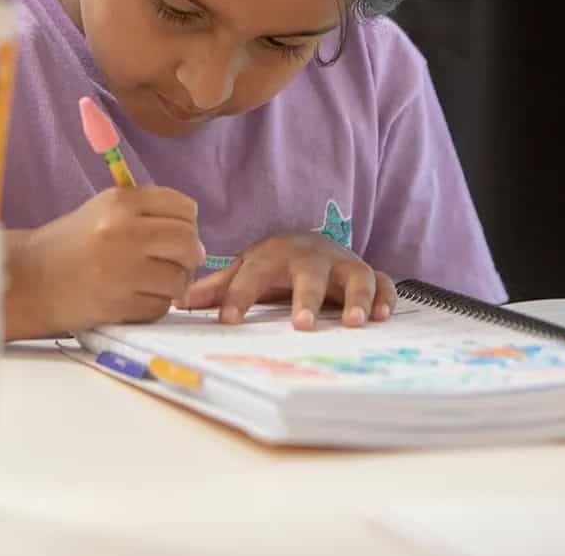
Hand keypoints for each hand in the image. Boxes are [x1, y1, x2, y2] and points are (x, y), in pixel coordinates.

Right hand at [18, 186, 204, 334]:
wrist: (29, 280)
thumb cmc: (70, 244)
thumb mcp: (102, 211)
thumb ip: (147, 213)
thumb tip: (195, 238)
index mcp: (119, 202)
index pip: (184, 207)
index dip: (187, 223)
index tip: (176, 234)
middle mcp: (122, 232)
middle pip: (187, 242)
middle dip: (188, 256)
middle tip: (175, 263)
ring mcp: (120, 270)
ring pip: (179, 278)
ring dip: (173, 284)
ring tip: (152, 282)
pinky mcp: (118, 305)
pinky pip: (161, 307)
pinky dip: (155, 305)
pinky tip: (135, 298)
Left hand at [177, 232, 395, 329]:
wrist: (309, 240)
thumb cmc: (273, 263)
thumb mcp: (245, 269)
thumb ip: (217, 288)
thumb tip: (178, 300)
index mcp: (273, 255)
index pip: (252, 275)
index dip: (237, 297)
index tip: (227, 321)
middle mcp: (310, 257)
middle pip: (309, 273)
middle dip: (306, 297)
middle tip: (301, 324)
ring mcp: (341, 264)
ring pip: (354, 276)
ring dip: (355, 297)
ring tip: (353, 322)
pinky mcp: (366, 274)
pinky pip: (383, 282)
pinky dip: (386, 298)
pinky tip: (382, 317)